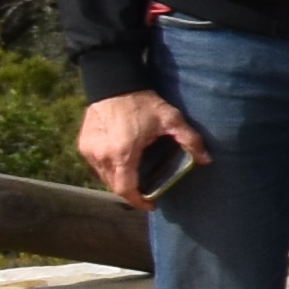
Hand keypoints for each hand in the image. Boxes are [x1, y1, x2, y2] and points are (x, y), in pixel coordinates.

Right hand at [76, 91, 199, 200]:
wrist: (113, 83)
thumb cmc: (142, 102)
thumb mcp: (171, 119)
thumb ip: (190, 140)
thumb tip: (206, 159)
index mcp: (122, 154)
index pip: (126, 190)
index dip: (138, 202)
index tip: (151, 205)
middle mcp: (101, 156)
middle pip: (114, 186)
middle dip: (131, 192)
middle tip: (147, 191)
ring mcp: (89, 151)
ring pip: (103, 177)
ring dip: (118, 181)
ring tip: (136, 178)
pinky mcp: (82, 144)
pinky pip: (95, 166)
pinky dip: (108, 169)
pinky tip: (122, 163)